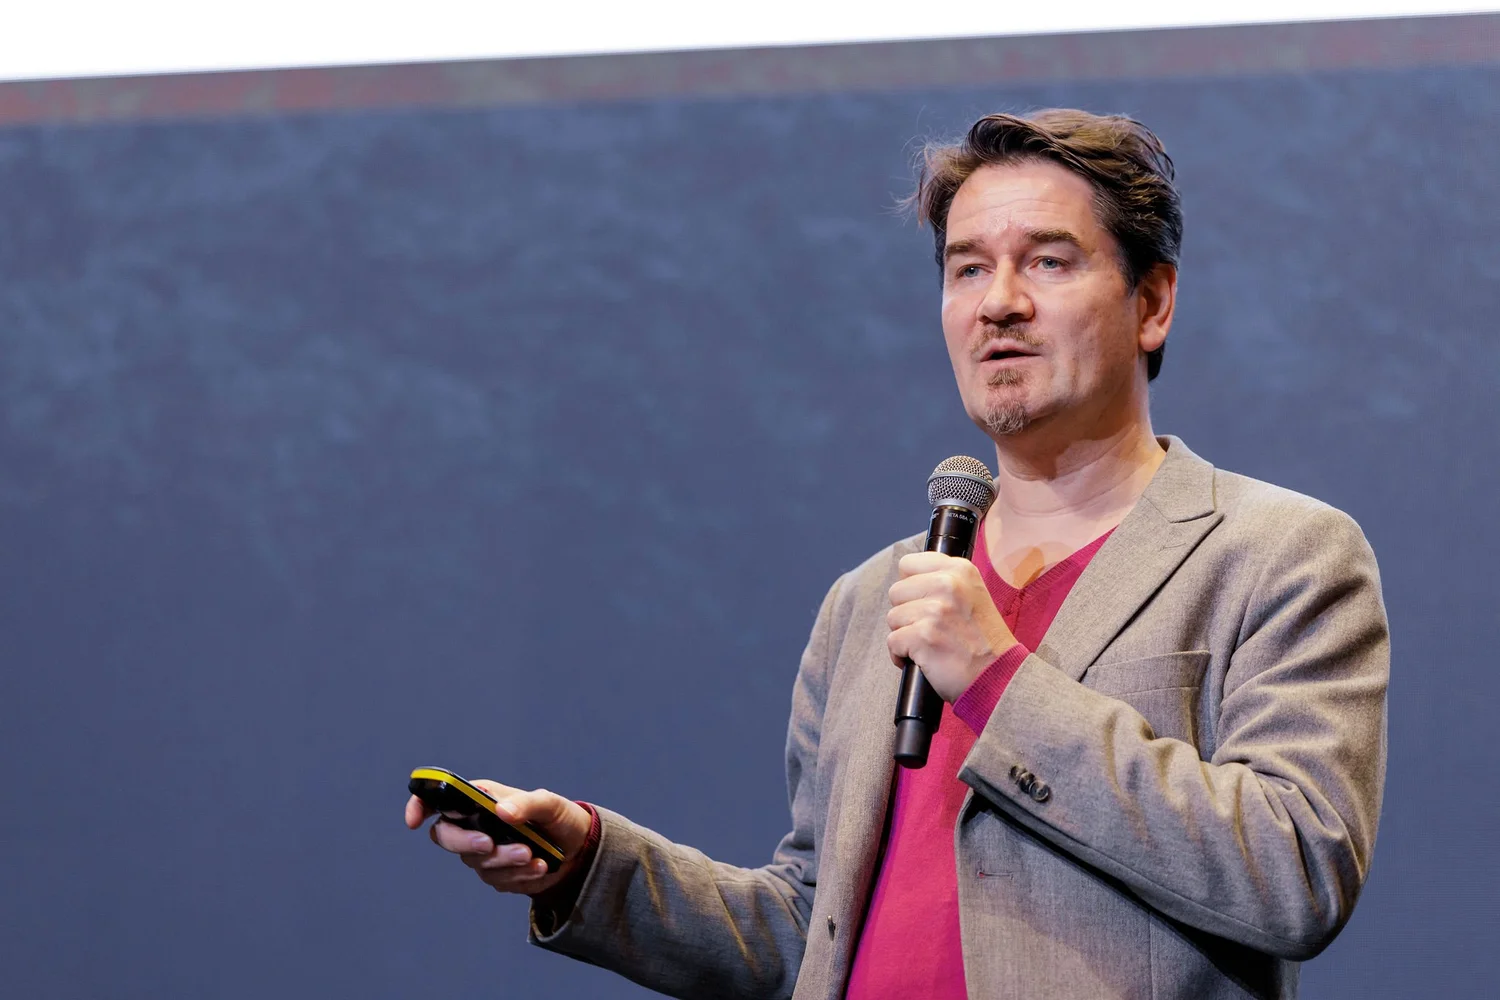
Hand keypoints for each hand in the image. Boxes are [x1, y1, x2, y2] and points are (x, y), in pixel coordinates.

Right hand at [405, 779, 592, 895]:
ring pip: (476, 862)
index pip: (439, 799)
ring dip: (505, 861)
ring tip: (536, 857)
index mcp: (481, 799)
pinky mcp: (496, 874)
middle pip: (446, 836)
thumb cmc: (560, 818)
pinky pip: (496, 880)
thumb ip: (527, 804)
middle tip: (490, 843)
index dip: (419, 805)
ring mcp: (483, 851)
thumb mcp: (550, 805)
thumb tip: (502, 811)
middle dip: (467, 842)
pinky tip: (541, 868)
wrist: (578, 851)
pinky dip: (519, 876)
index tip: (414, 820)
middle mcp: (475, 824)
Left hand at [887, 551, 1018, 702]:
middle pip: (896, 591)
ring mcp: (936, 610)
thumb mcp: (973, 595)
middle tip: (930, 628)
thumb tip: (908, 580)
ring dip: (905, 635)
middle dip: (906, 613)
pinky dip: (901, 655)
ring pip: (893, 618)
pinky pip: (893, 642)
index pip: (908, 564)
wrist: (999, 676)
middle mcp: (948, 584)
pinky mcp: (924, 636)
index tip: (922, 602)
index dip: (910, 586)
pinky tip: (922, 659)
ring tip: (930, 644)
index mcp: (960, 570)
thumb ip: (944, 581)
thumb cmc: (983, 641)